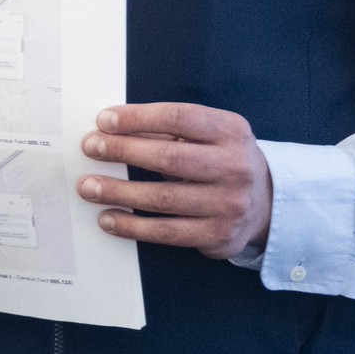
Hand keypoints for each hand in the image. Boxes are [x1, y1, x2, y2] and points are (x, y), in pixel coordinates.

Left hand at [77, 102, 272, 259]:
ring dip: (118, 192)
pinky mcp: (218, 235)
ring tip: (88, 187)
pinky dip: (132, 226)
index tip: (104, 121)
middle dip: (122, 151)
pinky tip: (108, 219)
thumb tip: (110, 128)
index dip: (138, 118)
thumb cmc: (222, 159)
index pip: (179, 118)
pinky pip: (167, 232)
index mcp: (231, 131)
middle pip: (169, 158)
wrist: (266, 202)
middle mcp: (235, 167)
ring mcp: (229, 205)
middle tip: (90, 148)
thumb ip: (170, 130)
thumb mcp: (211, 134)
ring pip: (163, 199)